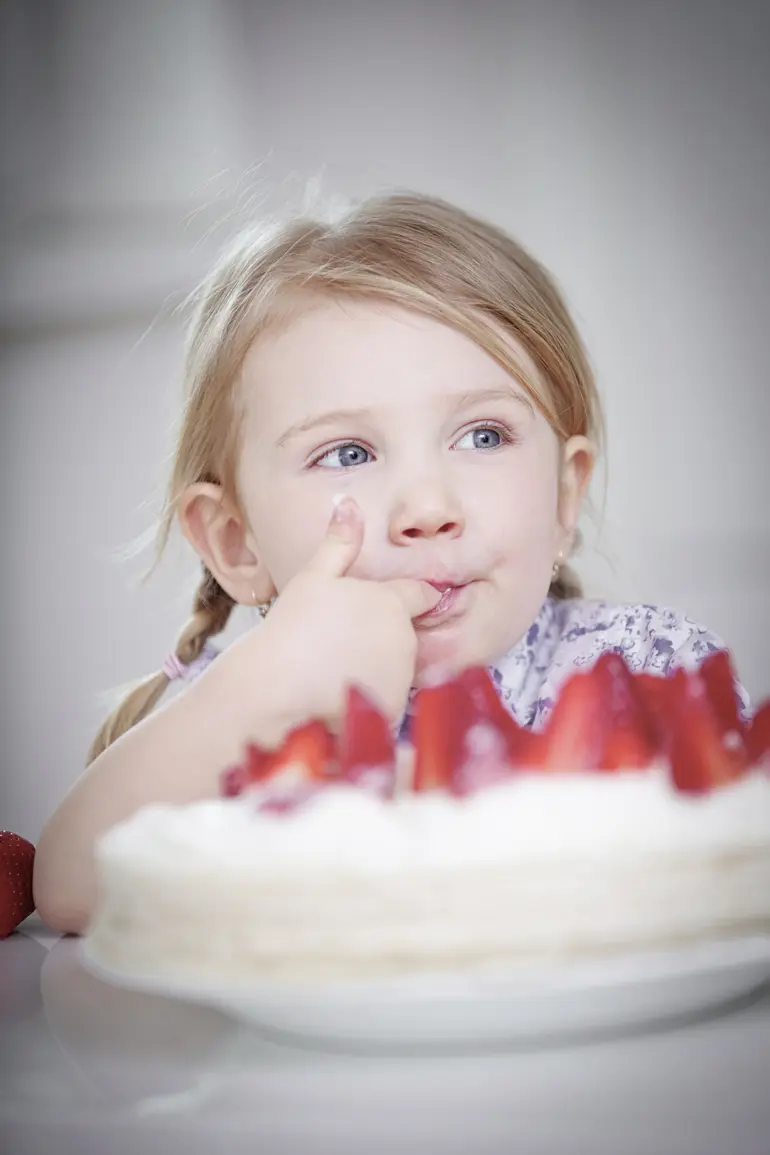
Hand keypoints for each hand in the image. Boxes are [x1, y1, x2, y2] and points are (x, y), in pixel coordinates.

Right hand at [257, 497, 440, 728]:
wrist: (278, 691)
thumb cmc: (290, 630)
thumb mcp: (312, 579)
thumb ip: (338, 544)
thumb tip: (348, 504)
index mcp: (390, 602)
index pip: (420, 595)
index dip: (405, 602)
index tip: (380, 613)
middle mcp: (406, 638)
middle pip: (404, 637)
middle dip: (381, 640)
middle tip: (339, 647)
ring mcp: (403, 676)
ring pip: (396, 670)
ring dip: (376, 671)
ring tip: (334, 673)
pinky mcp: (396, 709)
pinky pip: (388, 701)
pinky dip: (371, 700)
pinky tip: (339, 699)